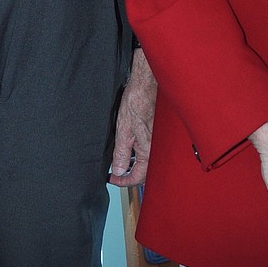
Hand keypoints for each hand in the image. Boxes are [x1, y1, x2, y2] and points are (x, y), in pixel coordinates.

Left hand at [108, 50, 155, 187]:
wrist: (145, 84)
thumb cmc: (136, 103)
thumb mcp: (123, 131)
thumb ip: (121, 153)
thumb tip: (118, 171)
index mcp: (148, 150)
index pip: (138, 177)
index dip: (123, 182)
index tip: (112, 179)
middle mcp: (155, 147)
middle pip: (143, 171)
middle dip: (128, 174)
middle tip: (114, 173)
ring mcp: (156, 140)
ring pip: (144, 160)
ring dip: (132, 164)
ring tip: (117, 160)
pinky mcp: (154, 133)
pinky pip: (146, 150)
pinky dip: (136, 153)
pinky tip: (127, 146)